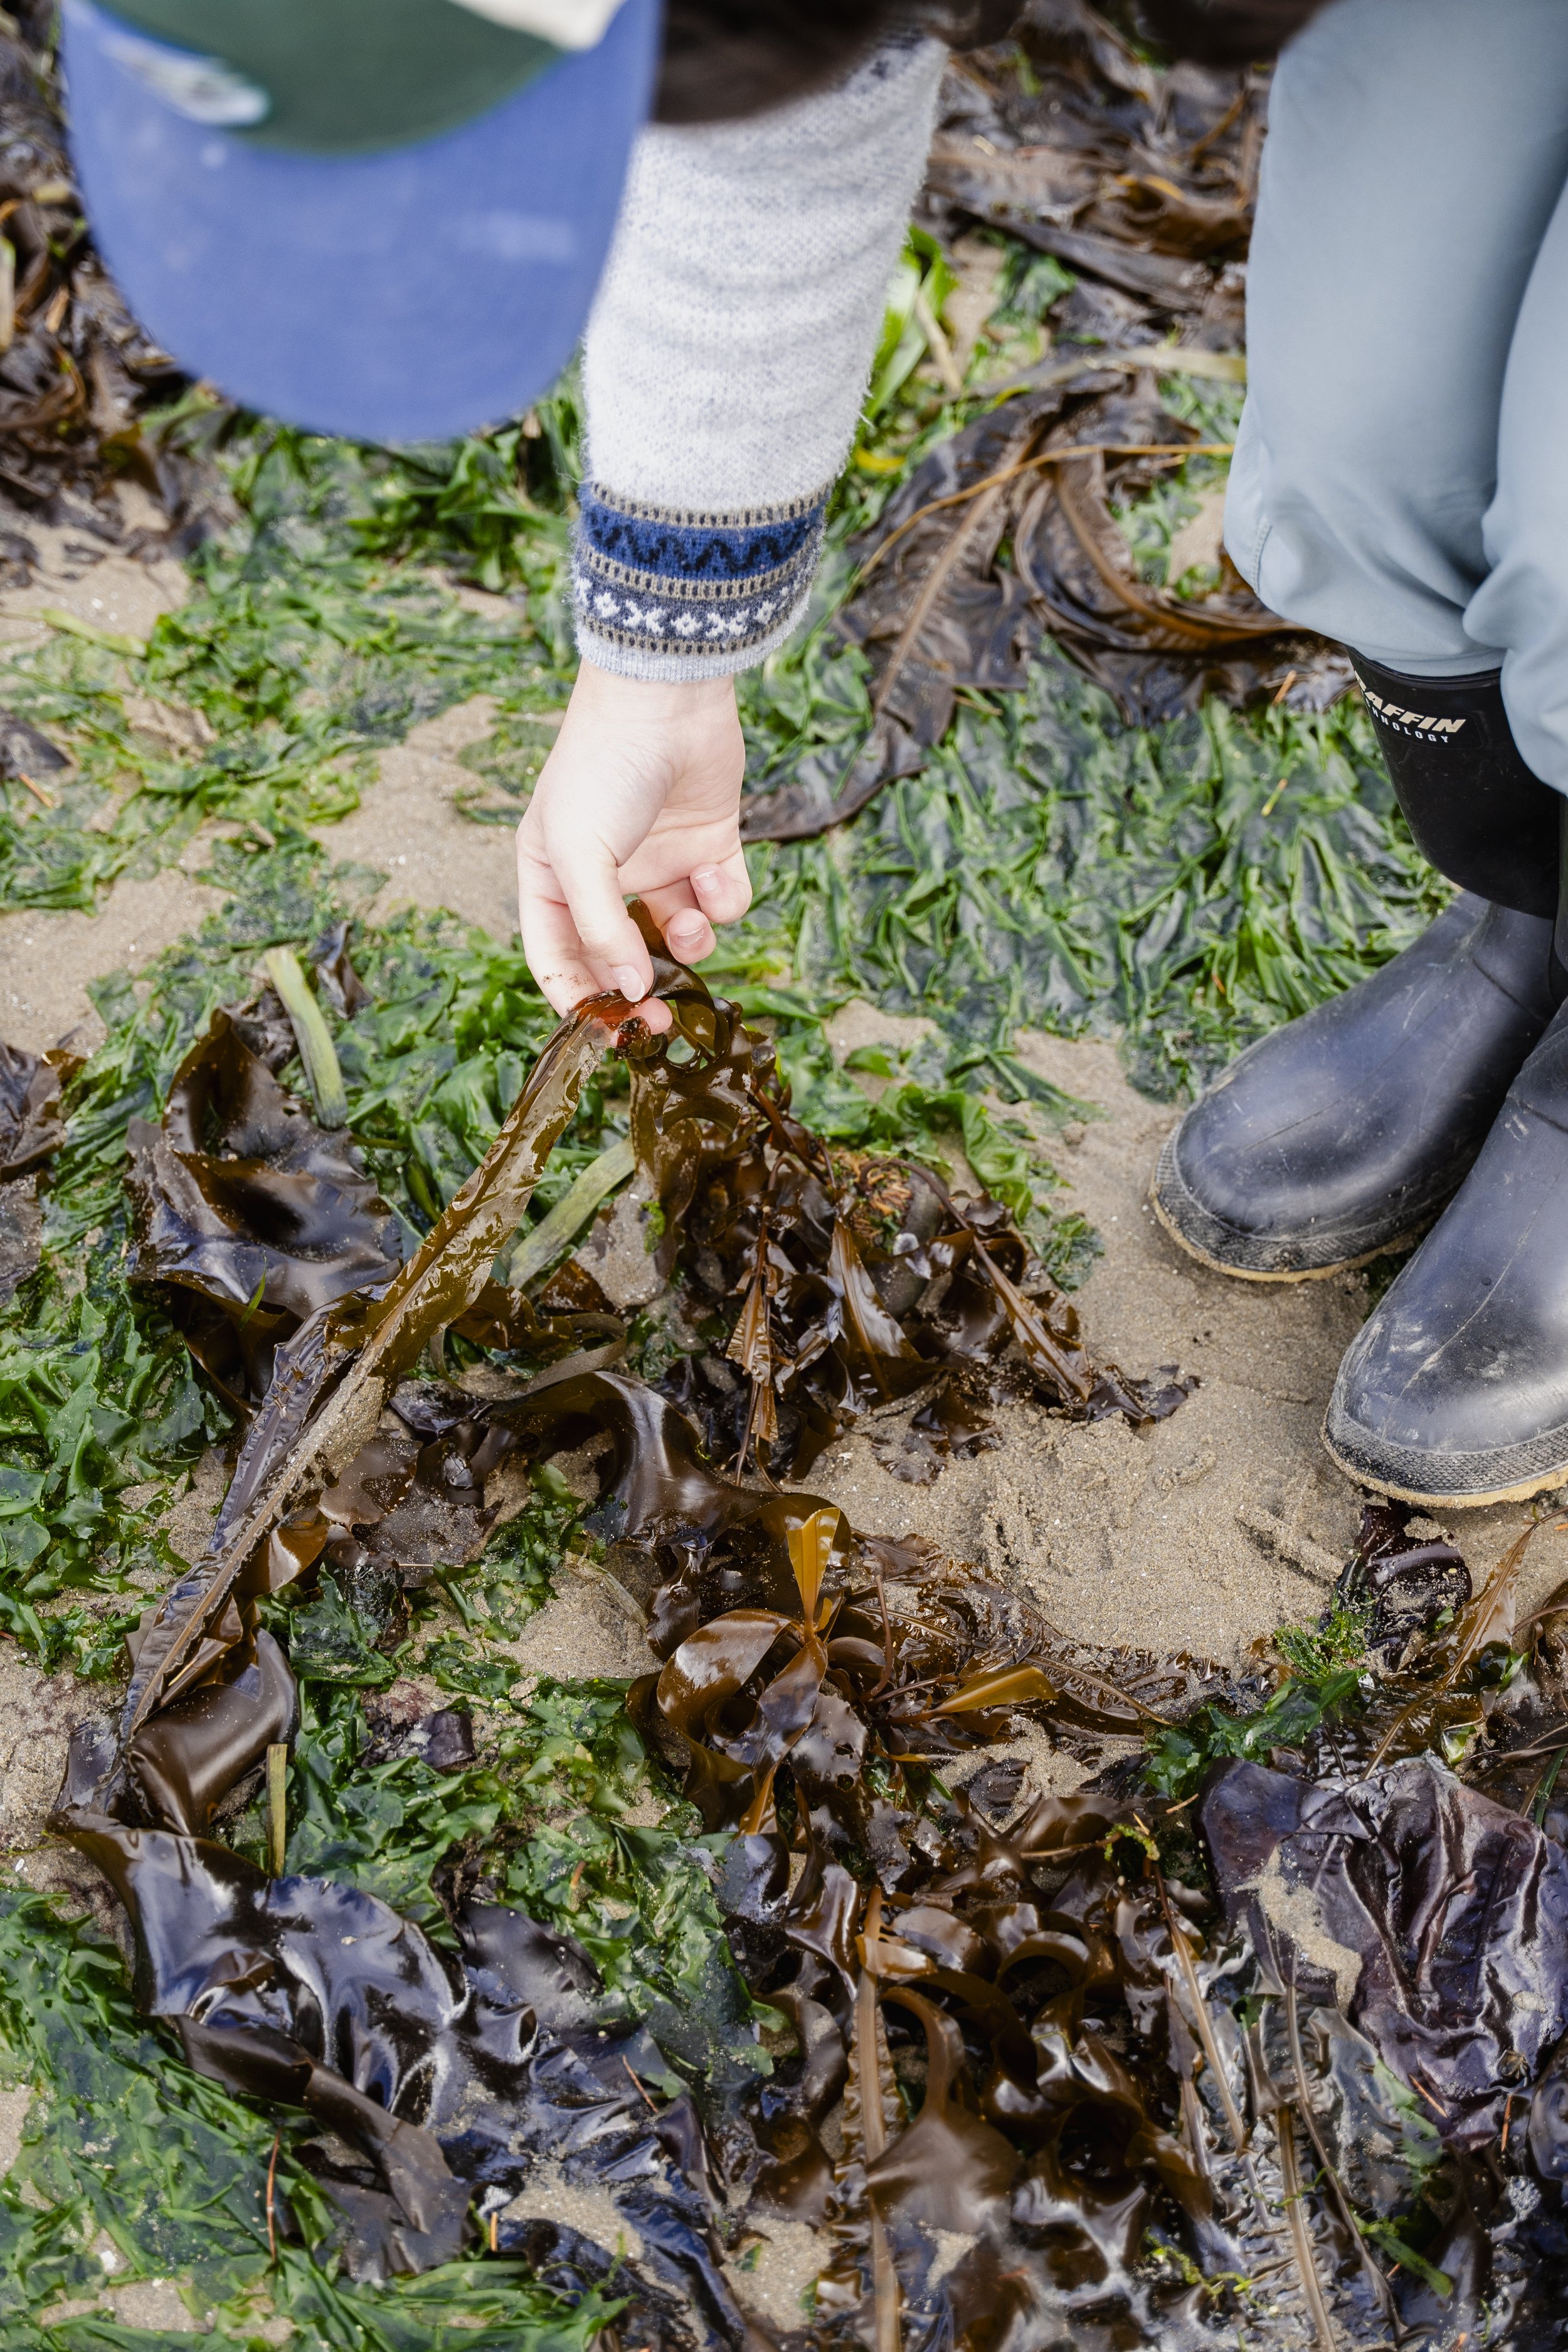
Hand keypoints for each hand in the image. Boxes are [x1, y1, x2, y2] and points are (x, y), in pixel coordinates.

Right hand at [516, 660, 750, 1035]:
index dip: (577, 998)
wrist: (666, 698)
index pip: (556, 957)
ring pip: (679, 937)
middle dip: (640, 991)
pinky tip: (715, 871)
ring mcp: (660, 864)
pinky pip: (722, 901)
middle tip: (657, 1021)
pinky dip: (724, 899)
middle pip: (620, 958)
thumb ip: (600, 929)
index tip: (605, 1032)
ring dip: (690, 943)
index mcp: (553, 877)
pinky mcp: (710, 848)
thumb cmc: (603, 769)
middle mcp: (606, 877)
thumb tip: (628, 989)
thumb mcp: (580, 853)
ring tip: (691, 923)